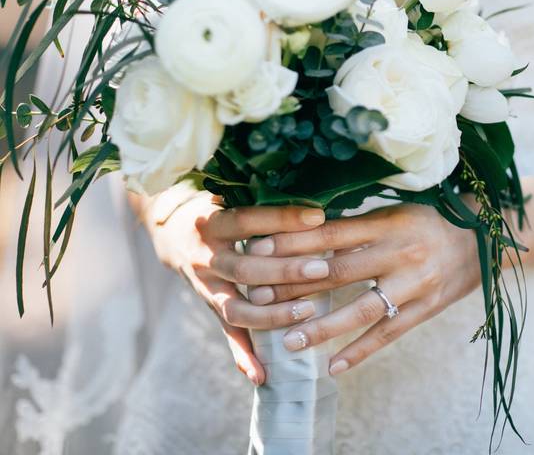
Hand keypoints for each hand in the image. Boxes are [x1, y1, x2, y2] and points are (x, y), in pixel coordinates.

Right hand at [146, 194, 328, 384]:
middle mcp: (206, 256)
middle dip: (285, 271)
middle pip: (246, 268)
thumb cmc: (219, 209)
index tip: (318, 217)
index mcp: (214, 222)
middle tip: (322, 270)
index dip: (282, 219)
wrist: (170, 232)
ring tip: (307, 313)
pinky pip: (227, 335)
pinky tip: (263, 375)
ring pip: (236, 307)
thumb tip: (316, 201)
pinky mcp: (209, 307)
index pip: (249, 219)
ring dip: (271, 315)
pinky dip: (244, 356)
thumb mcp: (231, 198)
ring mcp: (205, 285)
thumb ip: (264, 204)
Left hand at [243, 204, 479, 375]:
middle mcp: (401, 252)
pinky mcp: (426, 308)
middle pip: (339, 271)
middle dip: (296, 286)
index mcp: (389, 223)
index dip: (294, 242)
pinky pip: (389, 334)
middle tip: (258, 299)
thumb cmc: (431, 222)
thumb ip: (357, 224)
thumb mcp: (396, 212)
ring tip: (288, 341)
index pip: (332, 233)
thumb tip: (303, 230)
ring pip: (361, 310)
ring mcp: (415, 283)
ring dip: (322, 327)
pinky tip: (333, 366)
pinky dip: (360, 351)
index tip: (258, 250)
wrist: (486, 239)